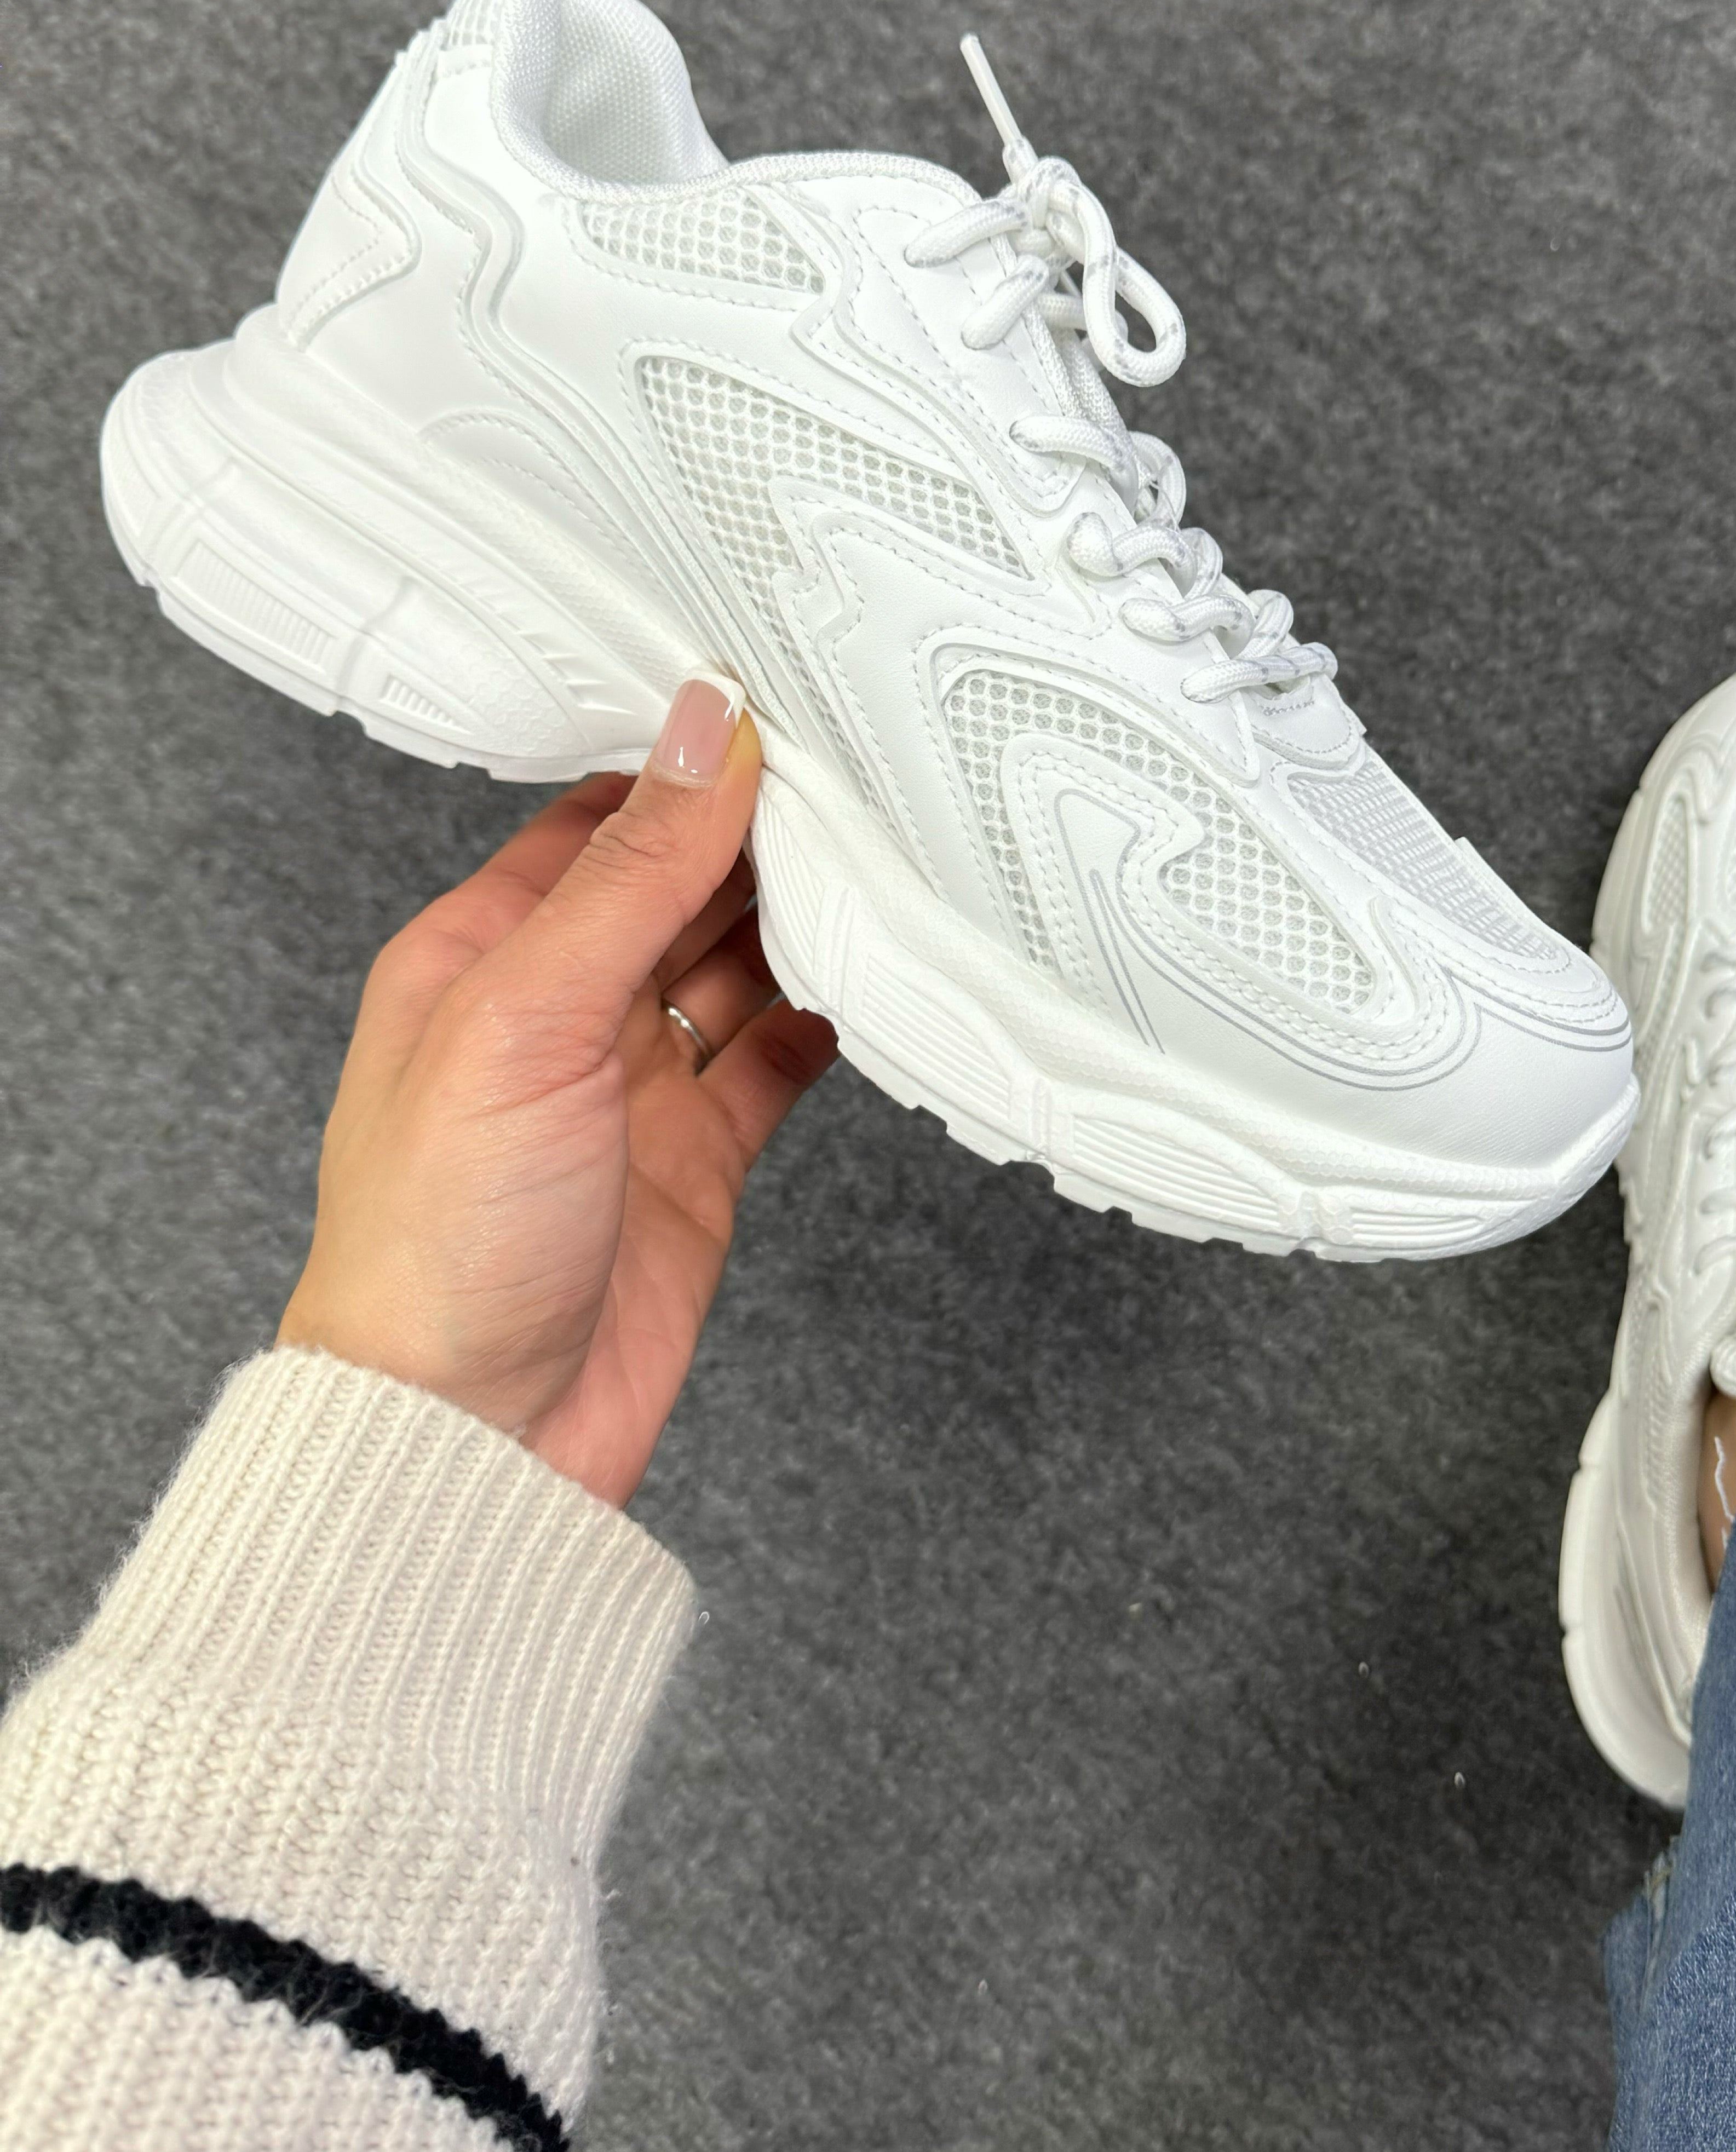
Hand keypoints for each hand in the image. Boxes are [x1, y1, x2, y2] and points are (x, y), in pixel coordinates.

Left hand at [279, 675, 836, 1504]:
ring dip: (801, 919)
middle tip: (860, 774)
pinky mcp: (694, 1162)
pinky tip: (872, 980)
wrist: (473, 1440)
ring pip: (735, 966)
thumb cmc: (436, 1245)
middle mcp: (555, 1013)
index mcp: (478, 957)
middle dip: (759, 834)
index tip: (775, 711)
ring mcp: (629, 1088)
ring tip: (883, 862)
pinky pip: (771, 1061)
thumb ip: (628, 873)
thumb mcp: (525, 1018)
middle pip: (676, 885)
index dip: (682, 765)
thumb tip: (700, 734)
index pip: (596, 821)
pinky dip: (824, 1020)